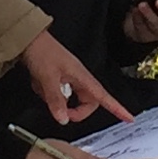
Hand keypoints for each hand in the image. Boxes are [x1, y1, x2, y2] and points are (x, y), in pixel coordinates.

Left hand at [19, 28, 135, 126]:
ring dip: (55, 100)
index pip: (103, 96)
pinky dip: (46, 93)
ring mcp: (68, 78)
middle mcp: (78, 78)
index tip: (128, 118)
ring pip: (69, 100)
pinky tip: (38, 83)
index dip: (117, 108)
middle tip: (61, 114)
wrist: (29, 38)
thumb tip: (64, 119)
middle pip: (87, 103)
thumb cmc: (42, 52)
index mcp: (82, 76)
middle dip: (76, 111)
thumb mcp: (48, 78)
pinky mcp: (58, 79)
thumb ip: (56, 100)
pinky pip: (56, 94)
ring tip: (43, 88)